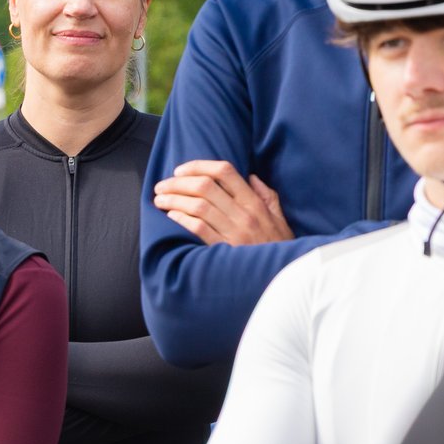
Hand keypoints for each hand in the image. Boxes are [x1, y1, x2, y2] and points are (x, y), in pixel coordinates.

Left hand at [152, 159, 291, 246]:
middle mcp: (244, 214)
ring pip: (198, 206)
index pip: (224, 171)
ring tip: (159, 200)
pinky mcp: (225, 250)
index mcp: (255, 202)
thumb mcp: (280, 219)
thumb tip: (251, 177)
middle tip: (162, 185)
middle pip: (205, 186)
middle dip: (177, 182)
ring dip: (174, 199)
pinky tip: (171, 216)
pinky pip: (199, 229)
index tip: (180, 170)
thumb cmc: (278, 246)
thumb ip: (267, 196)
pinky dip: (182, 219)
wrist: (284, 278)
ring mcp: (234, 232)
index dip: (198, 166)